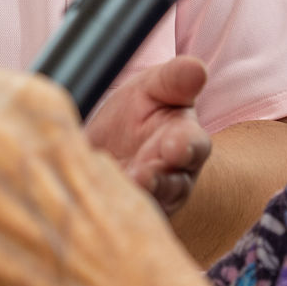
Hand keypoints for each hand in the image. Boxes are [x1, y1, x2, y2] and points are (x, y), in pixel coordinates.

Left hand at [84, 56, 212, 215]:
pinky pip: (116, 217)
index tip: (176, 146)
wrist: (109, 145)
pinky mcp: (122, 216)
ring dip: (133, 199)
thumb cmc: (139, 113)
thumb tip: (197, 68)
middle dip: (159, 180)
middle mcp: (173, 177)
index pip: (194, 146)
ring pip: (147, 206)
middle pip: (173, 184)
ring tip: (118, 190)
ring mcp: (149, 202)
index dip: (186, 147)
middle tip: (143, 175)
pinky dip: (104, 210)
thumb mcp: (154, 88)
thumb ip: (174, 80)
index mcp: (185, 141)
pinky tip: (89, 199)